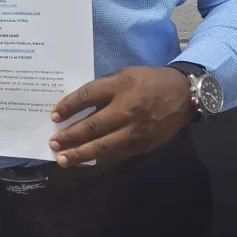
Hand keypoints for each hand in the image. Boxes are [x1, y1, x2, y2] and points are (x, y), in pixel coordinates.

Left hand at [49, 66, 193, 166]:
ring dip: (80, 154)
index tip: (54, 115)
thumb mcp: (124, 75)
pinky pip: (116, 154)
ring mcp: (135, 131)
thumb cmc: (148, 81)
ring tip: (63, 159)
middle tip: (53, 144)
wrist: (184, 95)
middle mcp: (126, 110)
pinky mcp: (143, 145)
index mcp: (120, 86)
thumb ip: (103, 88)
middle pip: (92, 126)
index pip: (87, 96)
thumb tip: (78, 104)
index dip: (68, 106)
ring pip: (103, 147)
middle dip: (69, 136)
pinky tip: (85, 161)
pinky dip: (99, 159)